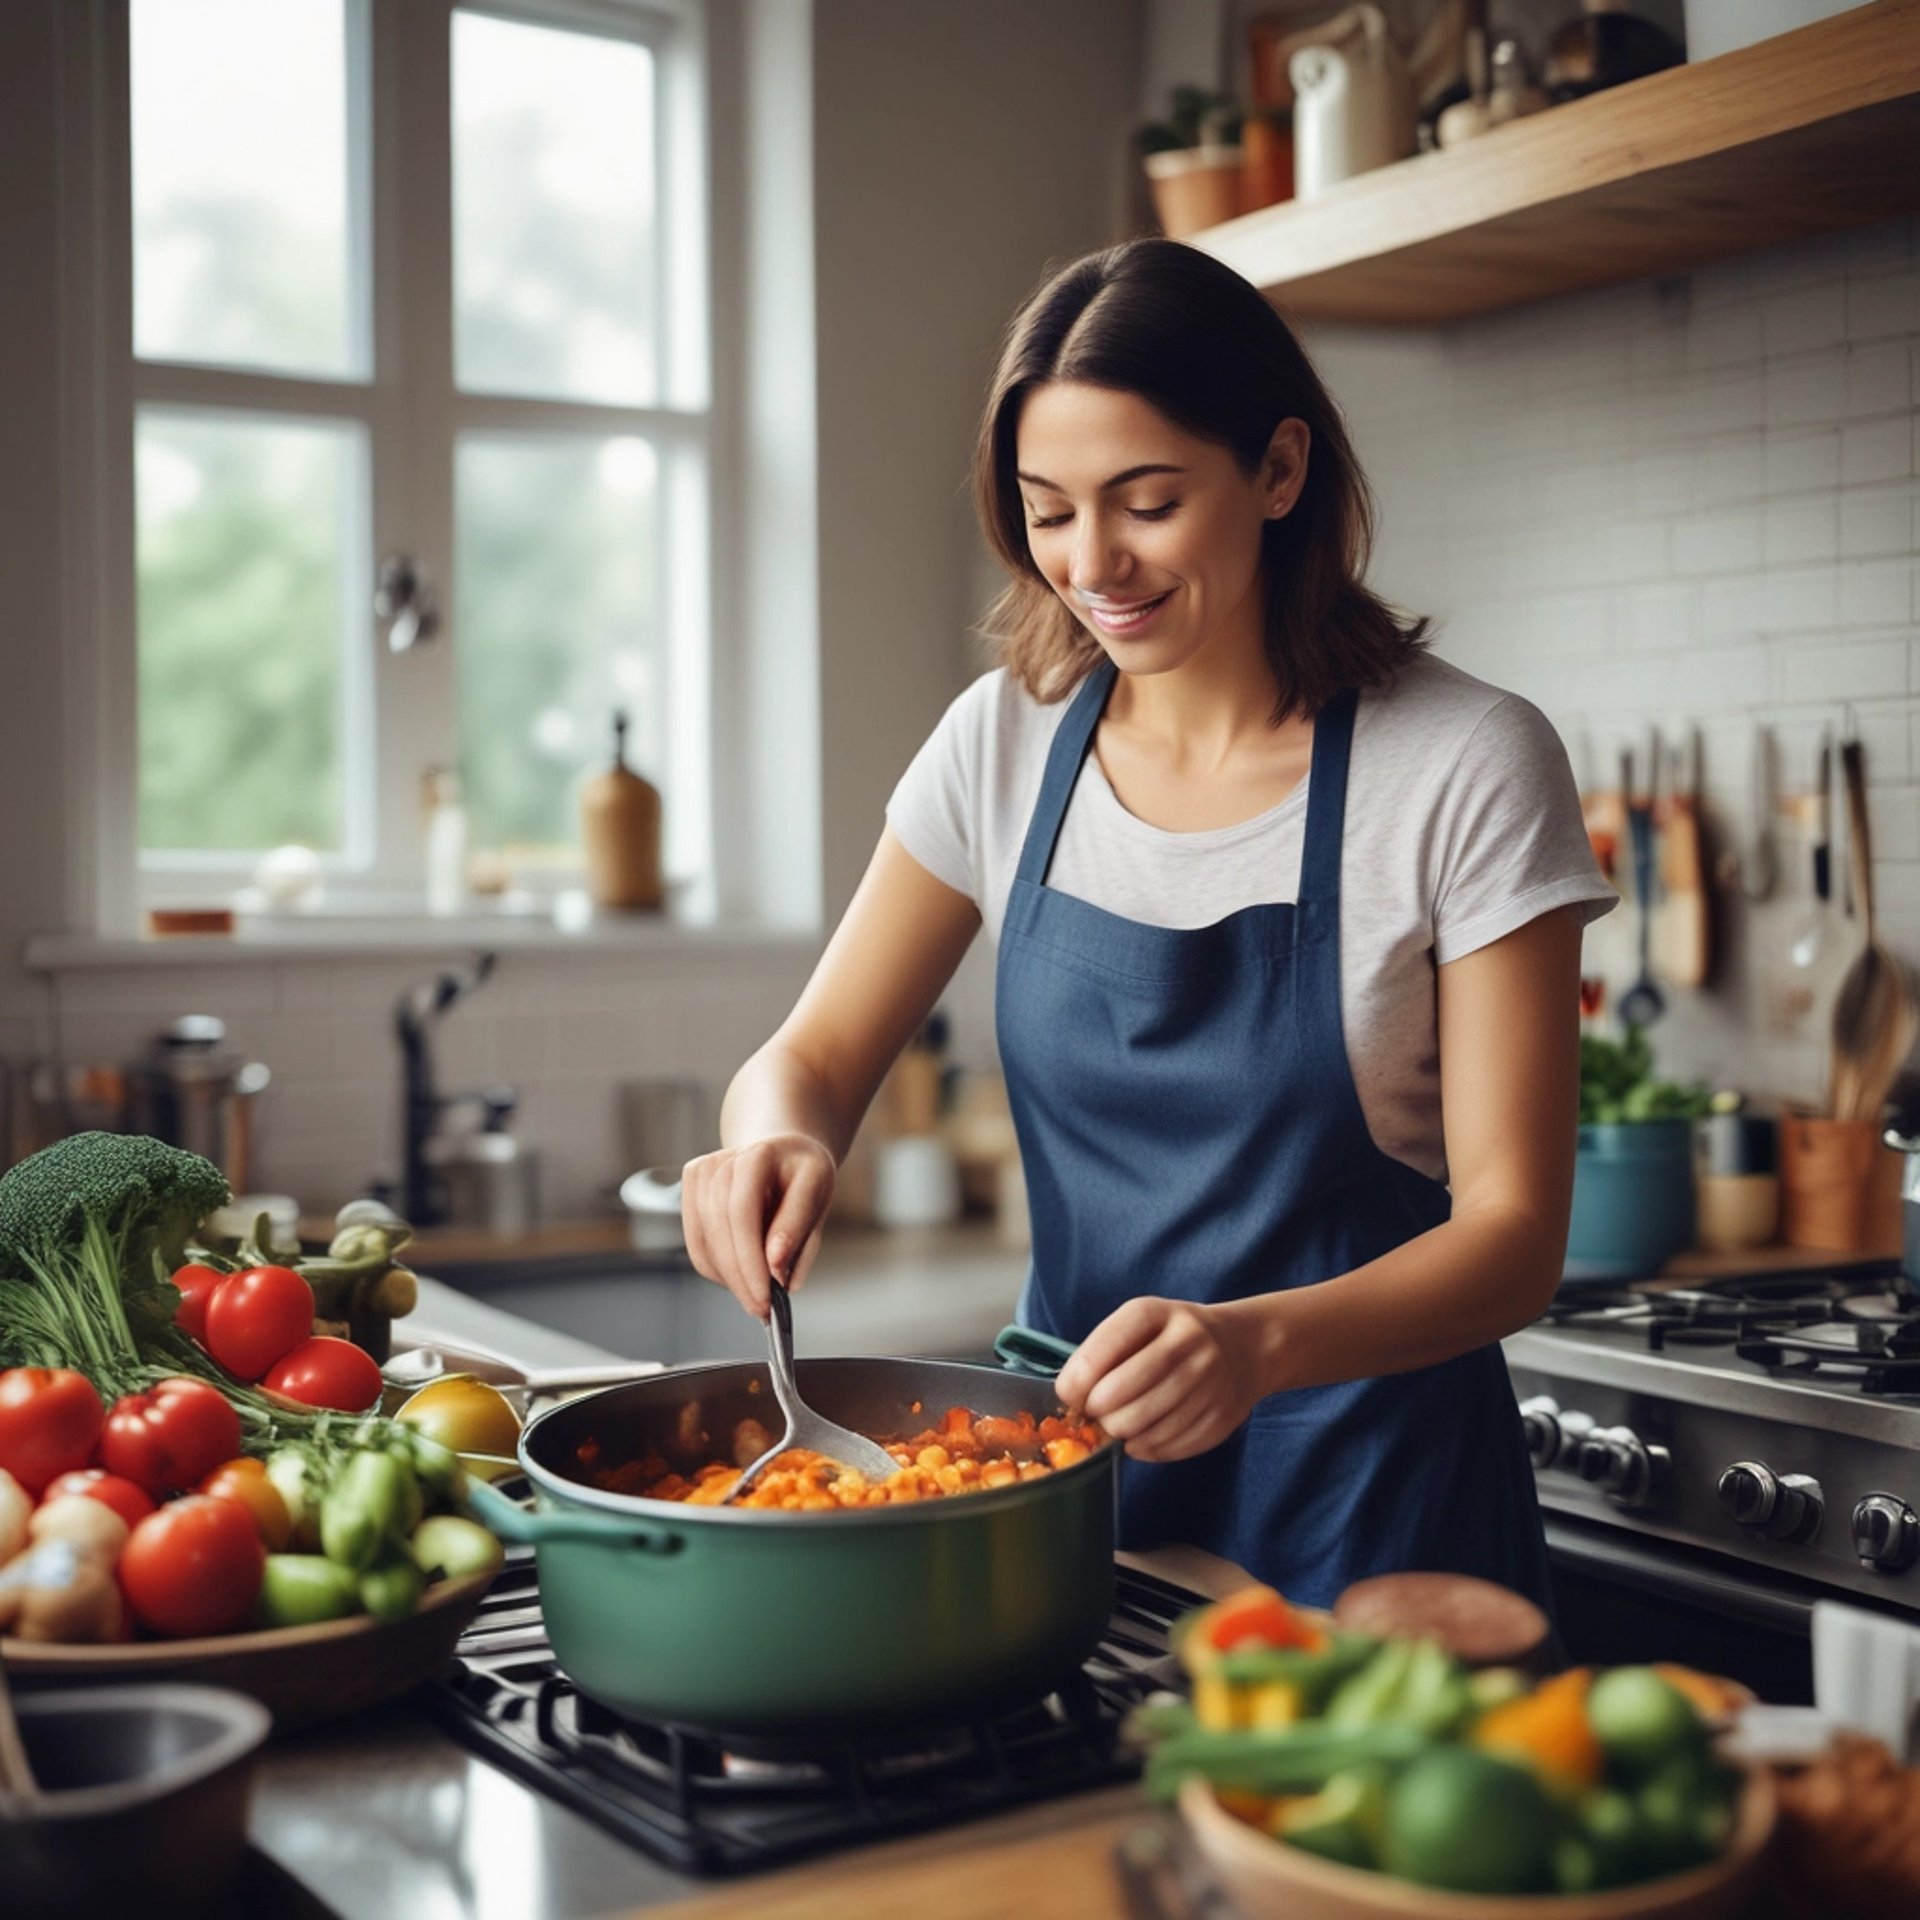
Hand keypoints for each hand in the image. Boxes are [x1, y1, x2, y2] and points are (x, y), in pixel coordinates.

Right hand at [681, 1134, 835, 1317]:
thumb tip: (775, 1269)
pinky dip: (719, 1269)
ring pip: (704, 1244)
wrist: (782, 1152)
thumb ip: (797, 1230)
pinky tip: (742, 1276)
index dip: (750, 1260)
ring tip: (757, 1295)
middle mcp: (720, 1161)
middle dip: (741, 1279)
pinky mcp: (688, 1191)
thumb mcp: (817, 1194)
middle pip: (719, 1231)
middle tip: (762, 1310)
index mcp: (757, 1154)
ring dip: (729, 1279)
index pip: (742, 1213)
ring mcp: (699, 1174)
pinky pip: (697, 1245)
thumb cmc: (803, 1175)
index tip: (767, 1298)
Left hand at [1053, 1297, 1268, 1461]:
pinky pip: (1170, 1446)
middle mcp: (1187, 1342)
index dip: (1075, 1385)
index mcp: (1154, 1313)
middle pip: (1120, 1396)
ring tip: (1120, 1426)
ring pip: (1144, 1427)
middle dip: (1098, 1415)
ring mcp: (1210, 1381)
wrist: (1244, 1346)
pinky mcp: (1223, 1416)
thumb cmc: (1174, 1336)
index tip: (1071, 1398)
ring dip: (1122, 1434)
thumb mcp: (1141, 1324)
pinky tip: (1143, 1438)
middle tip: (1097, 1416)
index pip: (1099, 1355)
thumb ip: (1105, 1353)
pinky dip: (1148, 1450)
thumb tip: (1071, 1400)